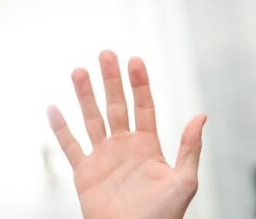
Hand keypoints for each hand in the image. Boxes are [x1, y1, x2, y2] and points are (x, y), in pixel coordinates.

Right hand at [47, 50, 205, 218]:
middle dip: (111, 80)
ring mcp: (103, 158)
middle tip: (106, 53)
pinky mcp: (84, 173)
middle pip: (117, 105)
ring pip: (92, 119)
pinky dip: (60, 128)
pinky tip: (54, 108)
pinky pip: (70, 147)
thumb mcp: (184, 181)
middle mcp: (125, 146)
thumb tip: (201, 116)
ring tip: (79, 71)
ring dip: (85, 96)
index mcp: (149, 145)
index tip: (134, 60)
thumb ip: (190, 148)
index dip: (139, 83)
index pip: (144, 106)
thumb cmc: (163, 217)